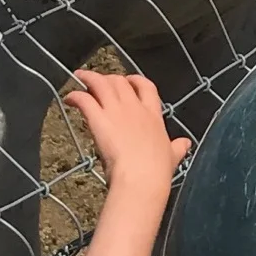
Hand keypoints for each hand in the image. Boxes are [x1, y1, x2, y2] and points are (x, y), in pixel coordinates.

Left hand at [62, 70, 193, 202]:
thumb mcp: (172, 156)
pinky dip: (76, 96)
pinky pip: (85, 100)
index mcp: (153, 115)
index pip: (146, 87)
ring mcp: (116, 112)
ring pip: (101, 84)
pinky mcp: (99, 120)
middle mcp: (135, 108)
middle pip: (120, 82)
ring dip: (89, 79)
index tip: (128, 80)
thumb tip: (186, 143)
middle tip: (99, 82)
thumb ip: (178, 148)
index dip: (135, 80)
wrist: (142, 177)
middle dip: (109, 78)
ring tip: (80, 78)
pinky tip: (69, 98)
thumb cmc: (157, 170)